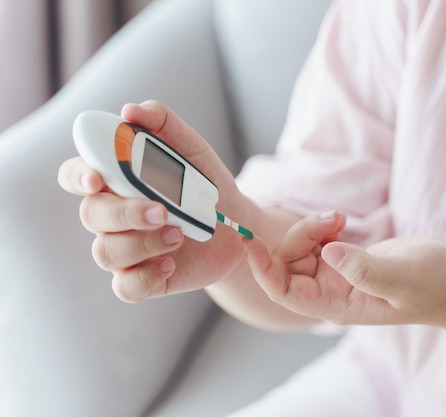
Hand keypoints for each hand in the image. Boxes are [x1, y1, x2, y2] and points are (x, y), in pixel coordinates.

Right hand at [58, 100, 249, 301]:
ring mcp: (125, 249)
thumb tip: (131, 110)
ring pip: (105, 252)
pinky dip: (144, 277)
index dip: (79, 177)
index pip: (77, 175)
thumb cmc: (207, 185)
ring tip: (180, 235)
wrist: (237, 226)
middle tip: (163, 211)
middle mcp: (113, 216)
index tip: (98, 179)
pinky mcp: (143, 278)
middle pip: (91, 215)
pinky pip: (125, 287)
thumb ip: (164, 125)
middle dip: (125, 214)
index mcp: (116, 181)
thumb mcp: (194, 149)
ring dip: (141, 244)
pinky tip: (170, 264)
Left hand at [245, 224, 445, 326]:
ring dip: (312, 228)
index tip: (251, 242)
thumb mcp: (403, 278)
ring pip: (301, 249)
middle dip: (300, 236)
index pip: (285, 292)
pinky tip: (341, 221)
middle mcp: (331, 292)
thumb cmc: (435, 285)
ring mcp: (337, 275)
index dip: (264, 269)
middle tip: (334, 219)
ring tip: (341, 218)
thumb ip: (364, 269)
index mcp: (338, 305)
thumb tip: (327, 253)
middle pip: (289, 264)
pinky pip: (317, 240)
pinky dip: (322, 226)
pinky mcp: (345, 259)